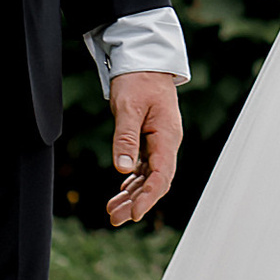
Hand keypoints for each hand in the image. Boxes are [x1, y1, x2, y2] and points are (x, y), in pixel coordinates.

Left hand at [106, 72, 181, 227]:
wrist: (144, 60)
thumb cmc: (138, 79)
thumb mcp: (128, 107)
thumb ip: (126, 138)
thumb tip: (122, 170)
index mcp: (167, 136)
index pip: (161, 175)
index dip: (149, 197)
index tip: (134, 214)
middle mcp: (167, 143)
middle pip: (155, 181)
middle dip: (137, 202)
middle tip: (115, 219)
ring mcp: (159, 142)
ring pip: (148, 177)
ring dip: (132, 195)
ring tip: (112, 212)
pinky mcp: (150, 140)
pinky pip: (144, 167)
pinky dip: (132, 182)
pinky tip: (121, 193)